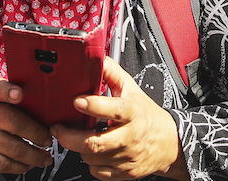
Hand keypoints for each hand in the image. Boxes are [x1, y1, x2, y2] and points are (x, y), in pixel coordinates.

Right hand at [0, 77, 52, 179]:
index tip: (20, 94)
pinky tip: (30, 163)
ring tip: (45, 156)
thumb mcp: (1, 105)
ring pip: (14, 148)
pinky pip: (7, 164)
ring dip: (34, 155)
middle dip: (36, 134)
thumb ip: (19, 102)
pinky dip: (23, 166)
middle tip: (47, 139)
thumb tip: (49, 109)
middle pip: (14, 123)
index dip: (8, 91)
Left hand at [51, 57, 188, 180]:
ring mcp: (126, 157)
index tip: (77, 101)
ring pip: (92, 159)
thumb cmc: (147, 115)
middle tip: (57, 128)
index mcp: (132, 112)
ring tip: (76, 137)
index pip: (113, 110)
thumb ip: (112, 73)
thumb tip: (96, 58)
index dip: (93, 106)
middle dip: (70, 137)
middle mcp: (130, 136)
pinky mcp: (124, 173)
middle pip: (95, 143)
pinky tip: (91, 152)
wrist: (170, 144)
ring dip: (78, 148)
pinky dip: (89, 163)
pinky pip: (97, 172)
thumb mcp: (131, 89)